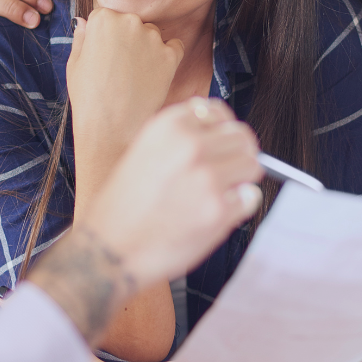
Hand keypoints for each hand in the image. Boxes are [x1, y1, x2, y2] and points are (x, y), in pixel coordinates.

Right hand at [28, 100, 261, 344]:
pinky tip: (213, 213)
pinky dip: (239, 207)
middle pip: (242, 137)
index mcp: (169, 126)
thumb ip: (181, 138)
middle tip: (228, 171)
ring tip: (219, 193)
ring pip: (253, 165)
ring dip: (242, 179)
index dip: (222, 131)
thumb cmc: (123, 207)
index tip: (221, 143)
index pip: (218, 112)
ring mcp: (207, 178)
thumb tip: (220, 134)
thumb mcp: (144, 151)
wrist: (109, 249)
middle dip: (238, 154)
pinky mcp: (219, 210)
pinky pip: (250, 198)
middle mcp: (190, 145)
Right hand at [66, 9, 183, 200]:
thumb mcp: (74, 64)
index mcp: (102, 19)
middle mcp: (128, 21)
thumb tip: (85, 22)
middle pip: (131, 23)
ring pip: (153, 35)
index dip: (105, 39)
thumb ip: (82, 38)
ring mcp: (152, 38)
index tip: (104, 57)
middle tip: (120, 70)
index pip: (107, 17)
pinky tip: (153, 76)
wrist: (110, 129)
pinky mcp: (170, 55)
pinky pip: (174, 48)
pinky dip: (167, 58)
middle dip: (127, 40)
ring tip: (135, 77)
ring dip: (147, 49)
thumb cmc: (88, 98)